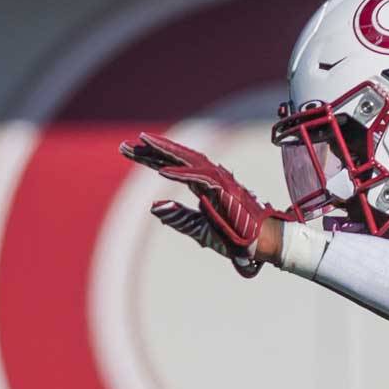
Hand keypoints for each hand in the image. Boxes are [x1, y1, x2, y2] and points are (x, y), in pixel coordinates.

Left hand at [120, 131, 279, 277]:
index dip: (150, 158)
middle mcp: (210, 179)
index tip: (128, 150)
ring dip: (164, 152)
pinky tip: (160, 172)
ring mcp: (219, 182)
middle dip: (150, 150)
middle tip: (125, 145)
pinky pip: (199, 179)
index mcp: (203, 186)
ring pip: (188, 160)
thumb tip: (153, 207)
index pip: (172, 167)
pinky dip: (180, 174)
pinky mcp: (225, 191)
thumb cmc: (237, 238)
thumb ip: (179, 218)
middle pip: (176, 158)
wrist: (264, 245)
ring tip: (142, 143)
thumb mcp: (200, 230)